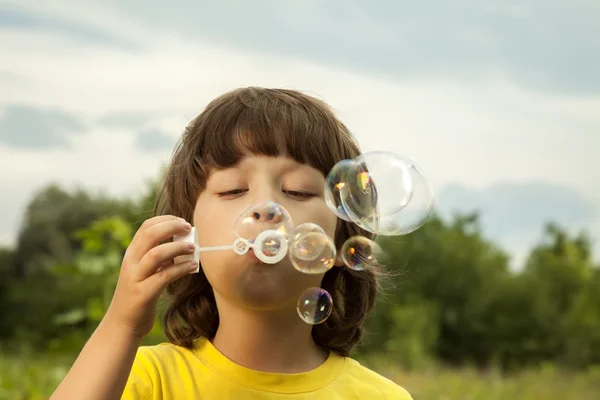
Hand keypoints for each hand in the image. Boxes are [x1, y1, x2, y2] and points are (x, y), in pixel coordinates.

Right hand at [104, 215, 197, 338]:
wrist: (122, 325)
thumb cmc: (140, 295)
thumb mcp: (146, 272)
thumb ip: (159, 258)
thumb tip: (183, 245)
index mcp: (132, 254)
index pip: (146, 227)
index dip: (166, 220)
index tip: (182, 221)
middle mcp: (131, 263)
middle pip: (150, 235)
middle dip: (171, 227)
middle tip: (189, 228)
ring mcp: (135, 278)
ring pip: (155, 254)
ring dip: (177, 248)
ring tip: (193, 247)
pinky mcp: (143, 294)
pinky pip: (163, 277)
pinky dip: (180, 269)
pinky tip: (193, 266)